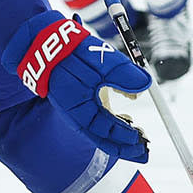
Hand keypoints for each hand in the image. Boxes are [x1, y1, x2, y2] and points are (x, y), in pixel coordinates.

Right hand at [4, 11, 151, 161]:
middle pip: (104, 137)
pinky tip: (126, 119)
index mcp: (79, 111)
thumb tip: (145, 87)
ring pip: (102, 129)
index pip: (104, 134)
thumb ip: (124, 76)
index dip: (125, 141)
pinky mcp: (82, 99)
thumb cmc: (71, 53)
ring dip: (121, 134)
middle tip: (146, 150)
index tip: (142, 142)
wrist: (47, 42)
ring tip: (140, 135)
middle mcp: (78, 114)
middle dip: (125, 146)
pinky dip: (114, 121)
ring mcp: (80, 107)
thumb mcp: (102, 62)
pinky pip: (99, 116)